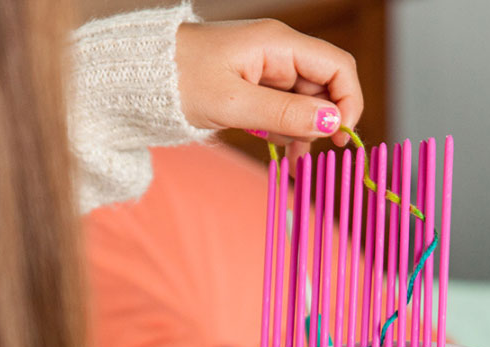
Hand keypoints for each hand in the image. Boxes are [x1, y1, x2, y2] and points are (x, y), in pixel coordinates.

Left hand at [175, 19, 362, 165]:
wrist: (141, 79)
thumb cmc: (179, 81)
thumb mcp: (234, 104)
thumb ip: (286, 113)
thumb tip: (332, 122)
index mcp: (278, 44)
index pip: (337, 67)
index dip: (348, 102)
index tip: (340, 138)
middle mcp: (279, 53)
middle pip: (325, 87)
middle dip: (323, 124)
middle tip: (308, 156)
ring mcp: (269, 70)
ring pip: (308, 103)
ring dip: (304, 133)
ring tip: (290, 159)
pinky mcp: (258, 87)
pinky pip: (287, 110)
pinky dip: (289, 132)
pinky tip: (283, 152)